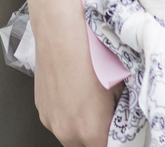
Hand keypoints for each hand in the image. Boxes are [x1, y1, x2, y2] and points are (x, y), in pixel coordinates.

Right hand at [29, 0, 116, 146]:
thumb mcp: (119, 87)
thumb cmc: (88, 53)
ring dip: (82, 125)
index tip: (120, 129)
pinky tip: (75, 91)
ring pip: (71, 134)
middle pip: (88, 145)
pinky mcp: (41, 107)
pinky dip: (68, 113)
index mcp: (91, 132)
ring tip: (90, 100)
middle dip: (99, 135)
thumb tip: (123, 117)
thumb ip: (121, 112)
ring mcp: (50, 120)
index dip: (117, 139)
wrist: (60, 29)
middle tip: (108, 115)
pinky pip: (58, 120)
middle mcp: (67, 131)